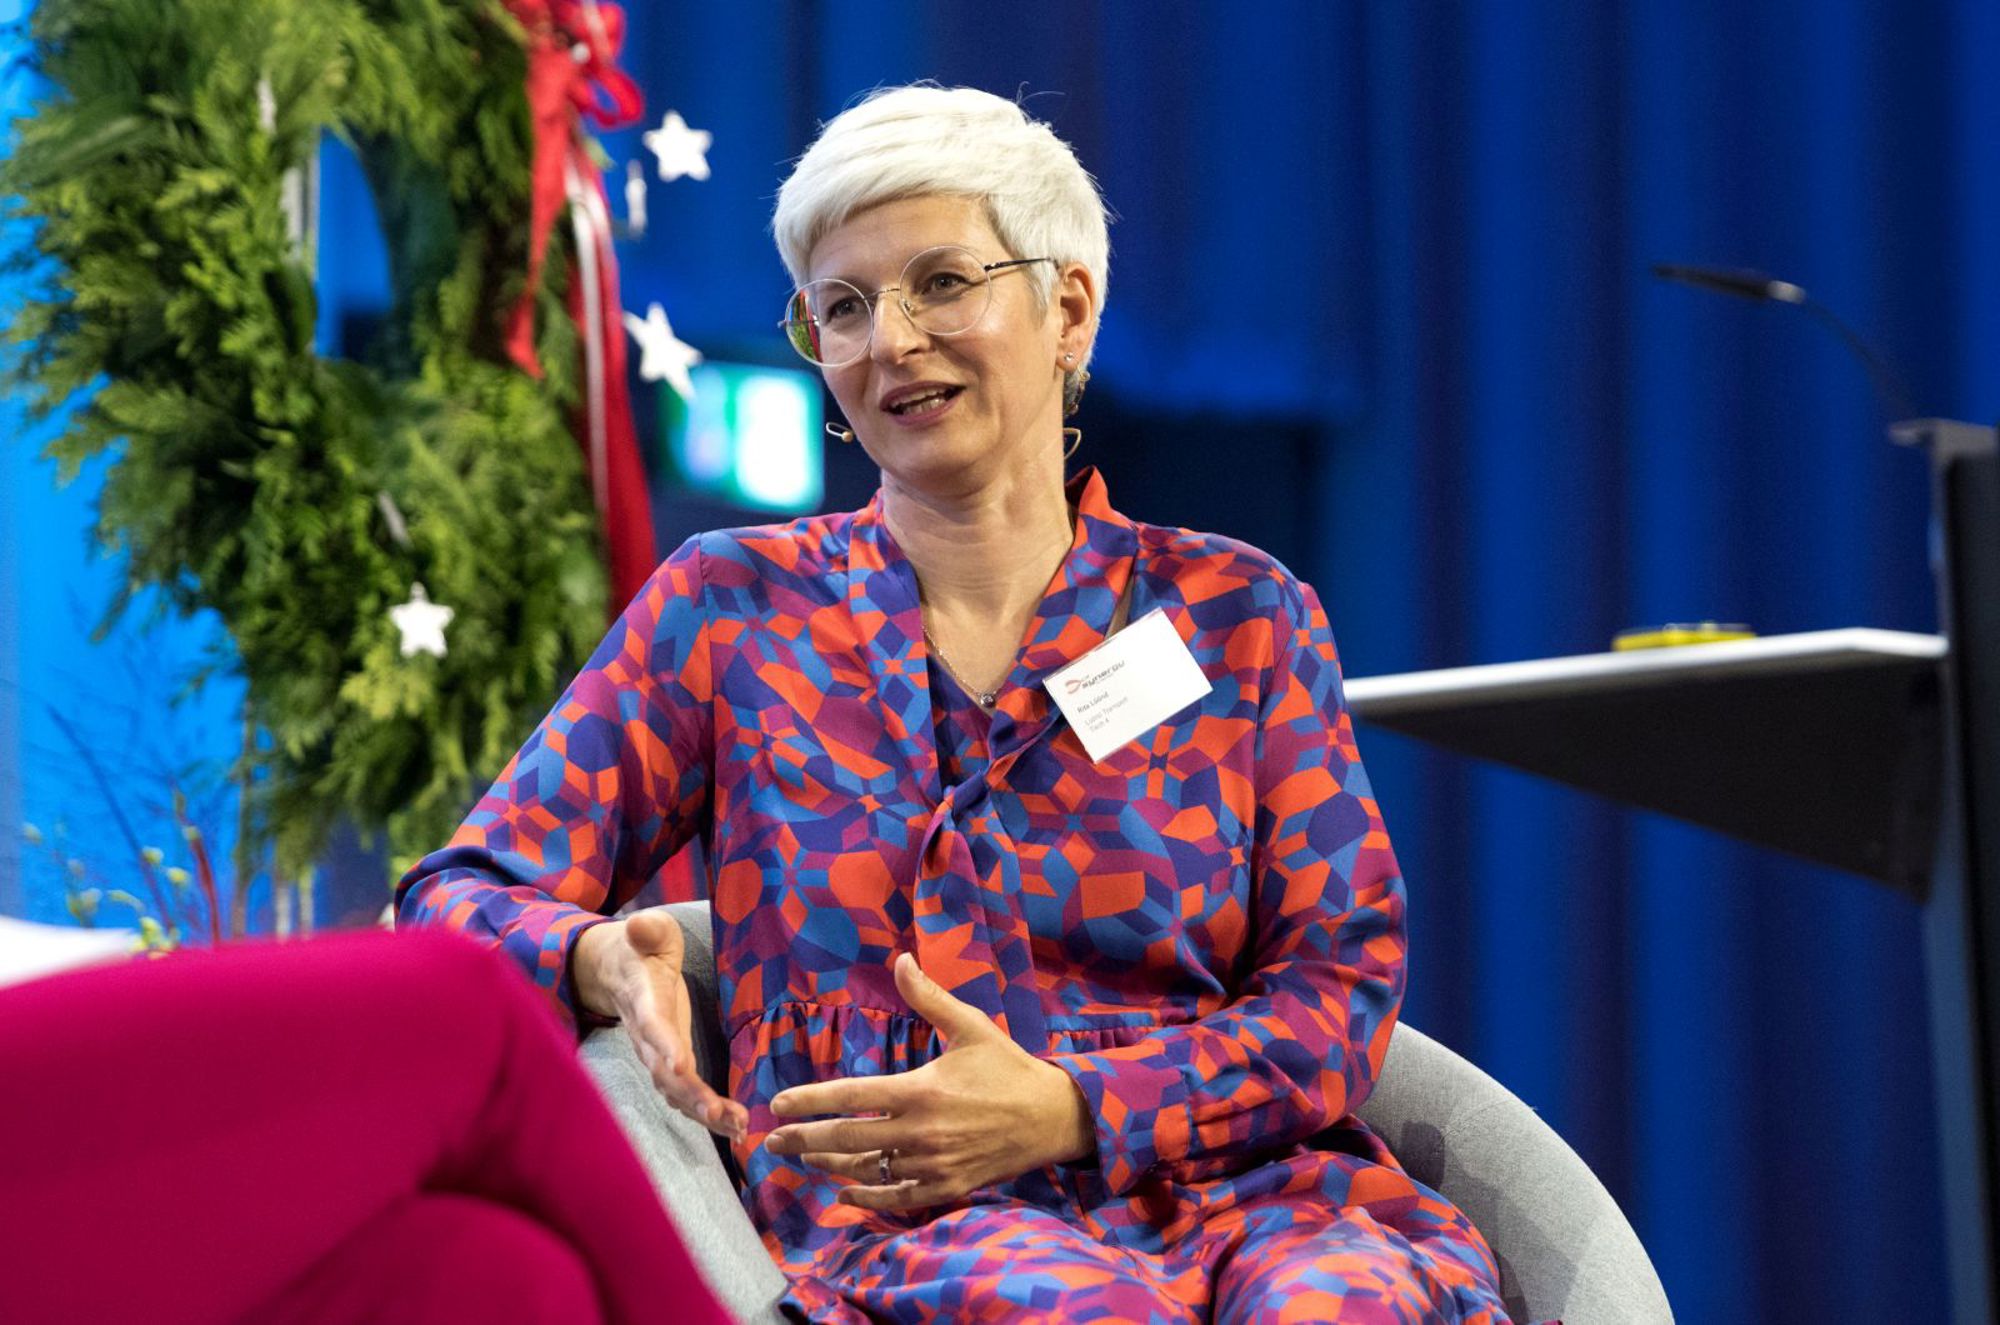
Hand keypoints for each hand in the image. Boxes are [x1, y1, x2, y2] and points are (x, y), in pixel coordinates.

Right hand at [576, 911, 746, 1141]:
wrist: (618, 971)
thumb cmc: (644, 948)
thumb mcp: (650, 931)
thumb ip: (648, 930)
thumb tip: (639, 926)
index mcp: (644, 1000)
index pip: (652, 1025)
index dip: (664, 1045)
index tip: (679, 1066)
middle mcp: (646, 1035)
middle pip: (664, 1071)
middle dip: (690, 1094)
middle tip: (718, 1114)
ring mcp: (656, 1053)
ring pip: (675, 1091)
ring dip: (705, 1112)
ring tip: (738, 1128)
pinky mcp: (669, 1063)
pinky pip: (685, 1094)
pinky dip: (707, 1112)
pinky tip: (735, 1126)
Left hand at [764, 953, 1094, 1211]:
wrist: (1051, 1116)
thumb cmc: (1007, 1067)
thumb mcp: (970, 1025)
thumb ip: (928, 997)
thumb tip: (902, 959)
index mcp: (921, 1089)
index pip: (851, 1096)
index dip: (810, 1101)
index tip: (779, 1104)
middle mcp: (920, 1131)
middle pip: (847, 1139)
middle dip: (804, 1140)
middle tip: (772, 1141)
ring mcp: (932, 1163)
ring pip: (867, 1170)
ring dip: (829, 1166)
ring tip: (804, 1159)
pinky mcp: (947, 1186)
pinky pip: (897, 1197)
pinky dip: (868, 1197)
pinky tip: (845, 1193)